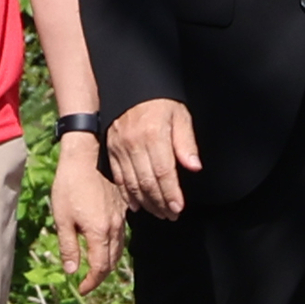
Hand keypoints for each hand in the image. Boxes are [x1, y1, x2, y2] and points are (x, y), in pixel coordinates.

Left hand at [50, 138, 127, 285]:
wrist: (84, 159)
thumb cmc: (68, 187)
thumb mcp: (62, 219)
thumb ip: (69, 246)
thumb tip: (72, 270)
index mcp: (100, 232)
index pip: (100, 267)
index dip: (91, 282)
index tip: (81, 289)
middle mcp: (115, 227)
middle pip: (112, 261)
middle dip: (100, 275)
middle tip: (86, 282)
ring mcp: (121, 217)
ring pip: (119, 249)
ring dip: (108, 262)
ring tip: (94, 269)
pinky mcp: (122, 209)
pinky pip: (121, 235)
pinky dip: (113, 247)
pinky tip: (103, 247)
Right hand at [106, 97, 196, 221]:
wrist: (131, 87)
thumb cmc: (160, 102)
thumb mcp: (180, 116)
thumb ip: (186, 143)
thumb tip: (194, 167)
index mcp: (153, 136)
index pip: (163, 172)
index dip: (171, 193)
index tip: (178, 208)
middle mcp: (133, 144)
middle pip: (147, 182)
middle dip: (159, 203)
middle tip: (170, 216)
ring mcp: (119, 148)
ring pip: (131, 183)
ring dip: (145, 202)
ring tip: (157, 213)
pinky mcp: (110, 150)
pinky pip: (118, 177)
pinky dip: (126, 193)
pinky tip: (136, 204)